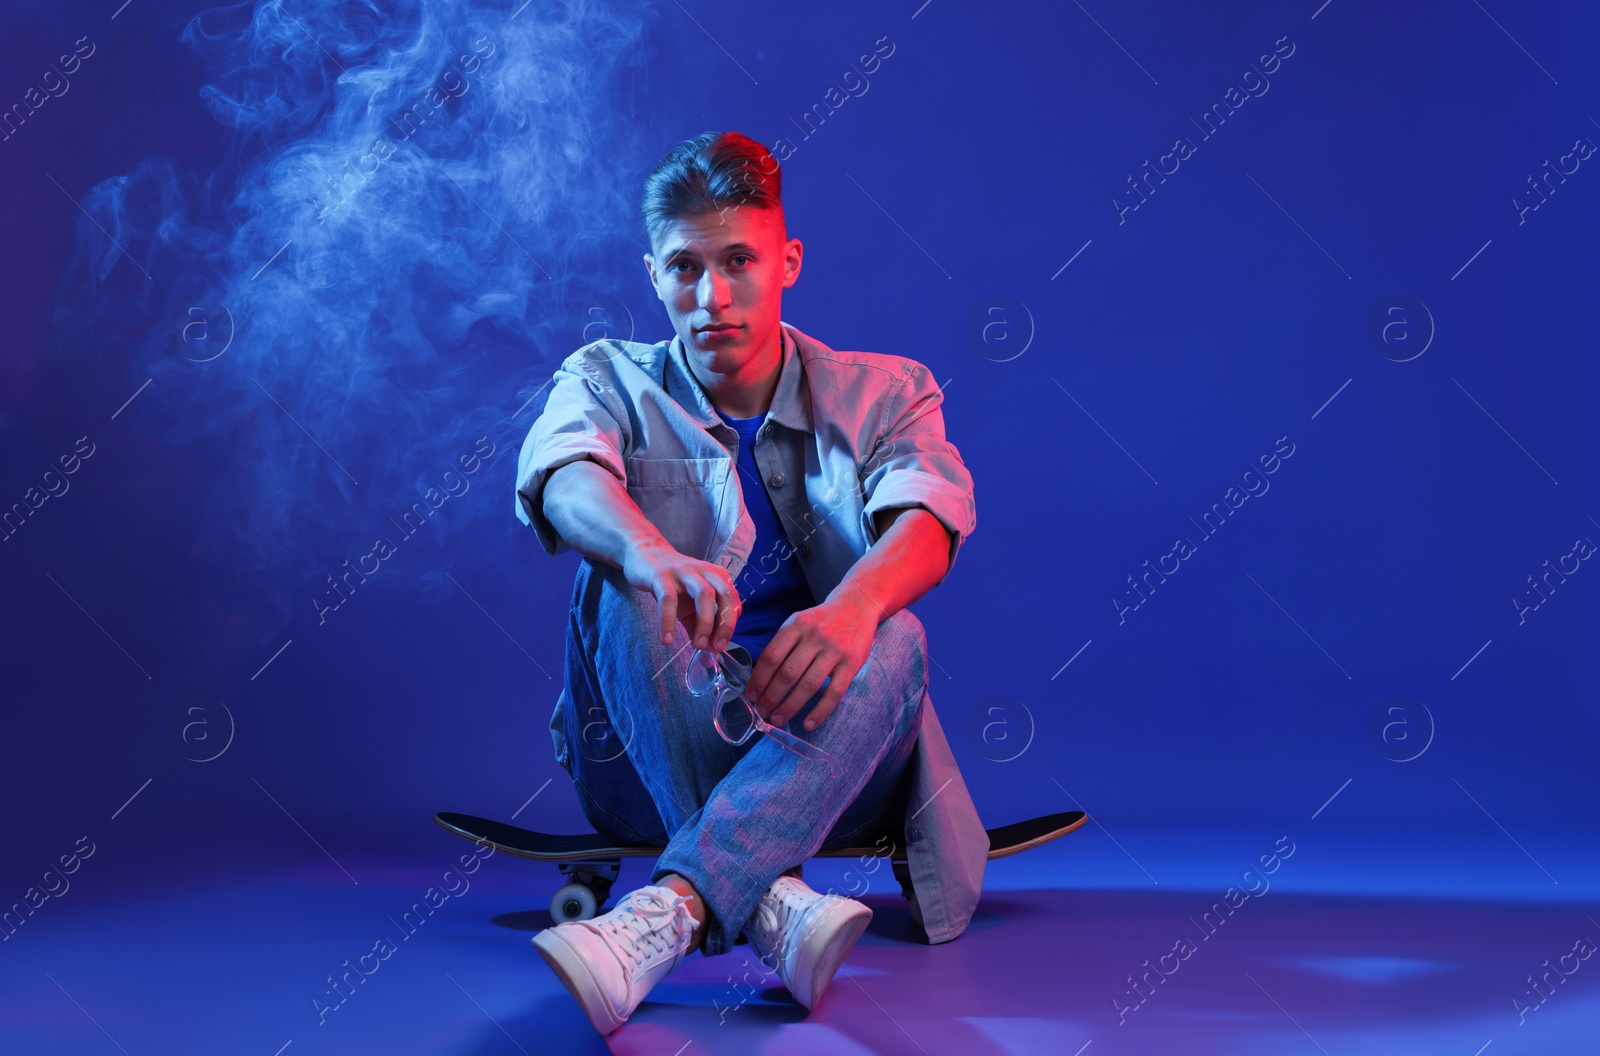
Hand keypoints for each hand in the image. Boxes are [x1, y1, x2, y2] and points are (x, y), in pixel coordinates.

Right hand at [620, 539, 742, 652]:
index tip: (721, 644)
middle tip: (717, 646)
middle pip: (725, 594)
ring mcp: (684, 572)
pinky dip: (668, 621)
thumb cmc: (673, 581)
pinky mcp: (661, 576)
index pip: (732, 600)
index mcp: (716, 576)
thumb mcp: (689, 603)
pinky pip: (668, 600)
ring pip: (703, 595)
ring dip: (704, 623)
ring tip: (698, 645)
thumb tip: (708, 649)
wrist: (645, 553)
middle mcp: (704, 571)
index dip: (731, 624)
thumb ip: (698, 624)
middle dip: (725, 623)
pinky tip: (667, 640)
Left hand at [745, 594, 880, 731]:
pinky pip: (834, 693)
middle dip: (771, 697)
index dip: (759, 679)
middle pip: (788, 673)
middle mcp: (815, 637)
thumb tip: (761, 678)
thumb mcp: (799, 622)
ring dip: (790, 706)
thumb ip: (783, 644)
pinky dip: (820, 711)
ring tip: (778, 719)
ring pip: (809, 685)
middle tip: (762, 711)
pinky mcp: (852, 664)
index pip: (772, 656)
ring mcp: (835, 651)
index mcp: (796, 625)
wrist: (858, 605)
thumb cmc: (822, 620)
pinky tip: (808, 723)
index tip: (751, 695)